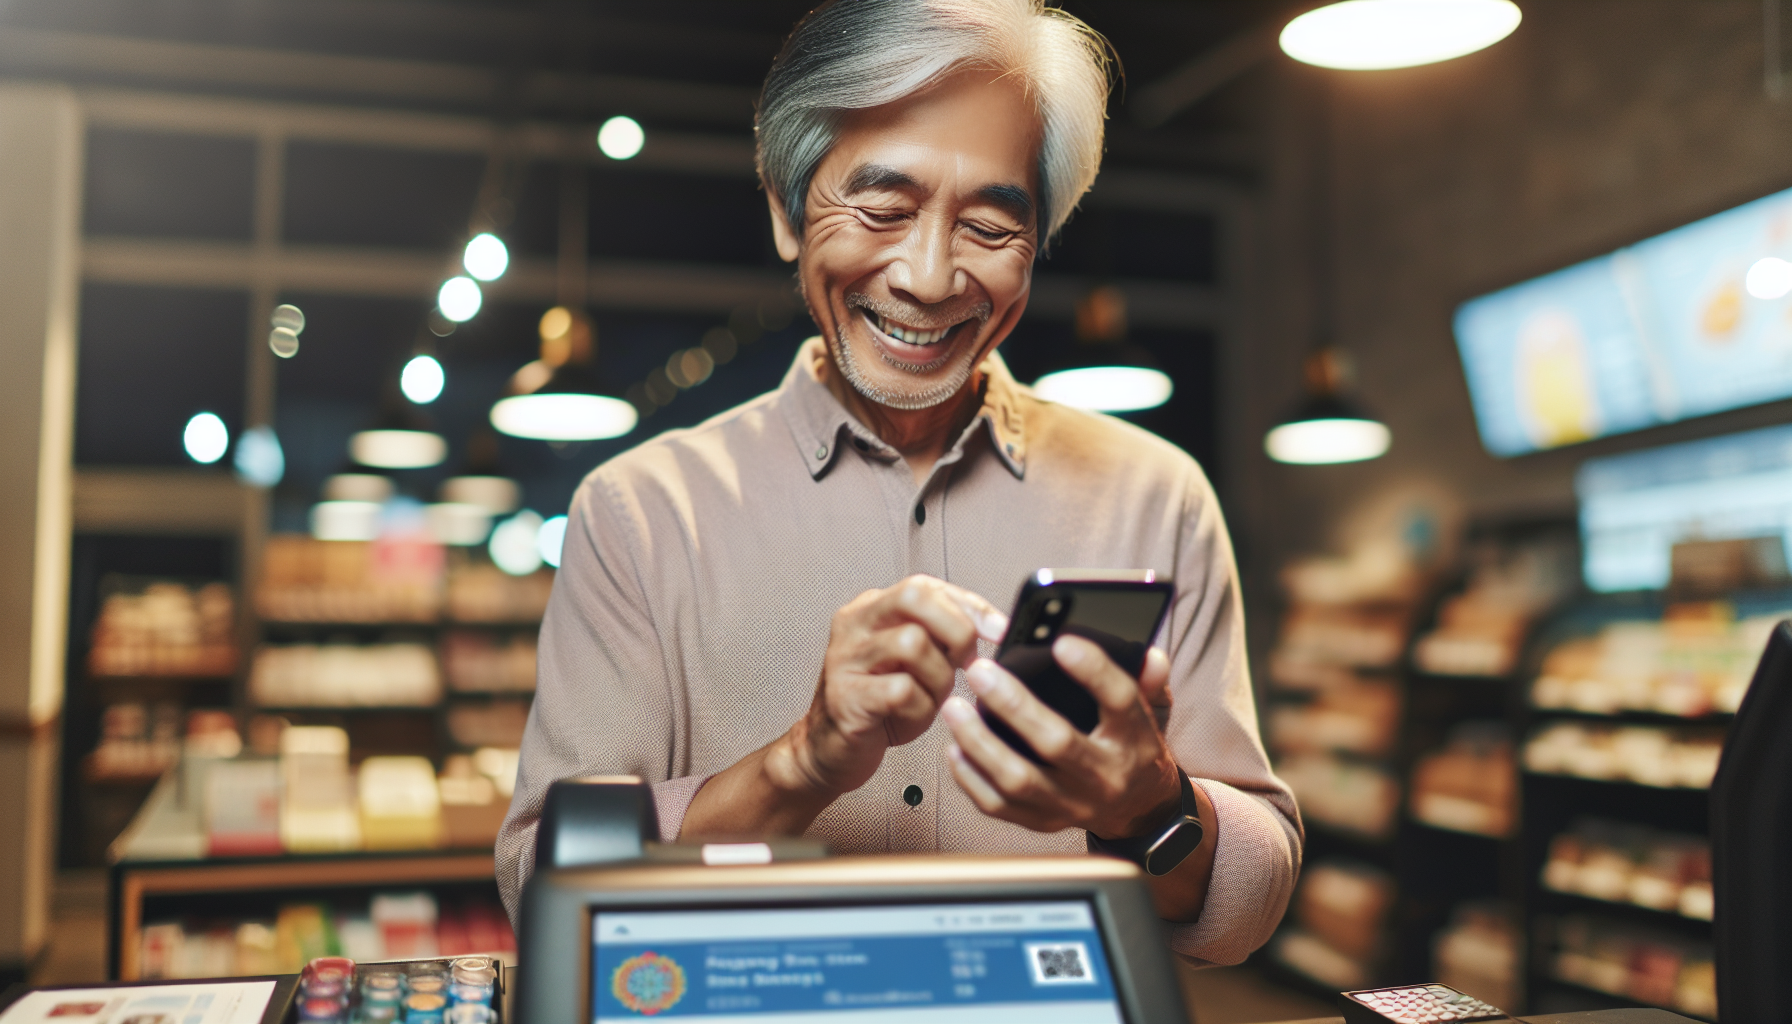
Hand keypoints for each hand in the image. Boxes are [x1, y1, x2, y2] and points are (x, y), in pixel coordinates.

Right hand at [777, 574, 1006, 798]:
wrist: (829, 750)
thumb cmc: (880, 705)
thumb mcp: (916, 662)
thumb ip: (942, 637)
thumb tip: (993, 627)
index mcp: (872, 609)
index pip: (927, 586)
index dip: (970, 605)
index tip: (1000, 630)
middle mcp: (855, 625)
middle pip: (915, 597)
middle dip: (955, 629)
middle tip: (964, 662)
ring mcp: (846, 658)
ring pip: (912, 643)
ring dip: (938, 677)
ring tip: (932, 696)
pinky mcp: (846, 696)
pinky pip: (901, 690)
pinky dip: (920, 708)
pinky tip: (911, 716)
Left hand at [941, 635, 1178, 839]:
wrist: (1139, 809)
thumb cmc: (1132, 746)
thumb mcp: (1152, 710)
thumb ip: (1149, 680)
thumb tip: (1148, 655)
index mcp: (1134, 739)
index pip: (1120, 701)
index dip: (1093, 670)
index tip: (1061, 642)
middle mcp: (1105, 776)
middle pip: (1057, 743)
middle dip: (1013, 705)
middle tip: (979, 671)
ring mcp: (1073, 804)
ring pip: (1020, 780)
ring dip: (980, 743)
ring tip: (954, 708)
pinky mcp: (1046, 822)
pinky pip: (1000, 806)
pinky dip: (971, 778)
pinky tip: (955, 748)